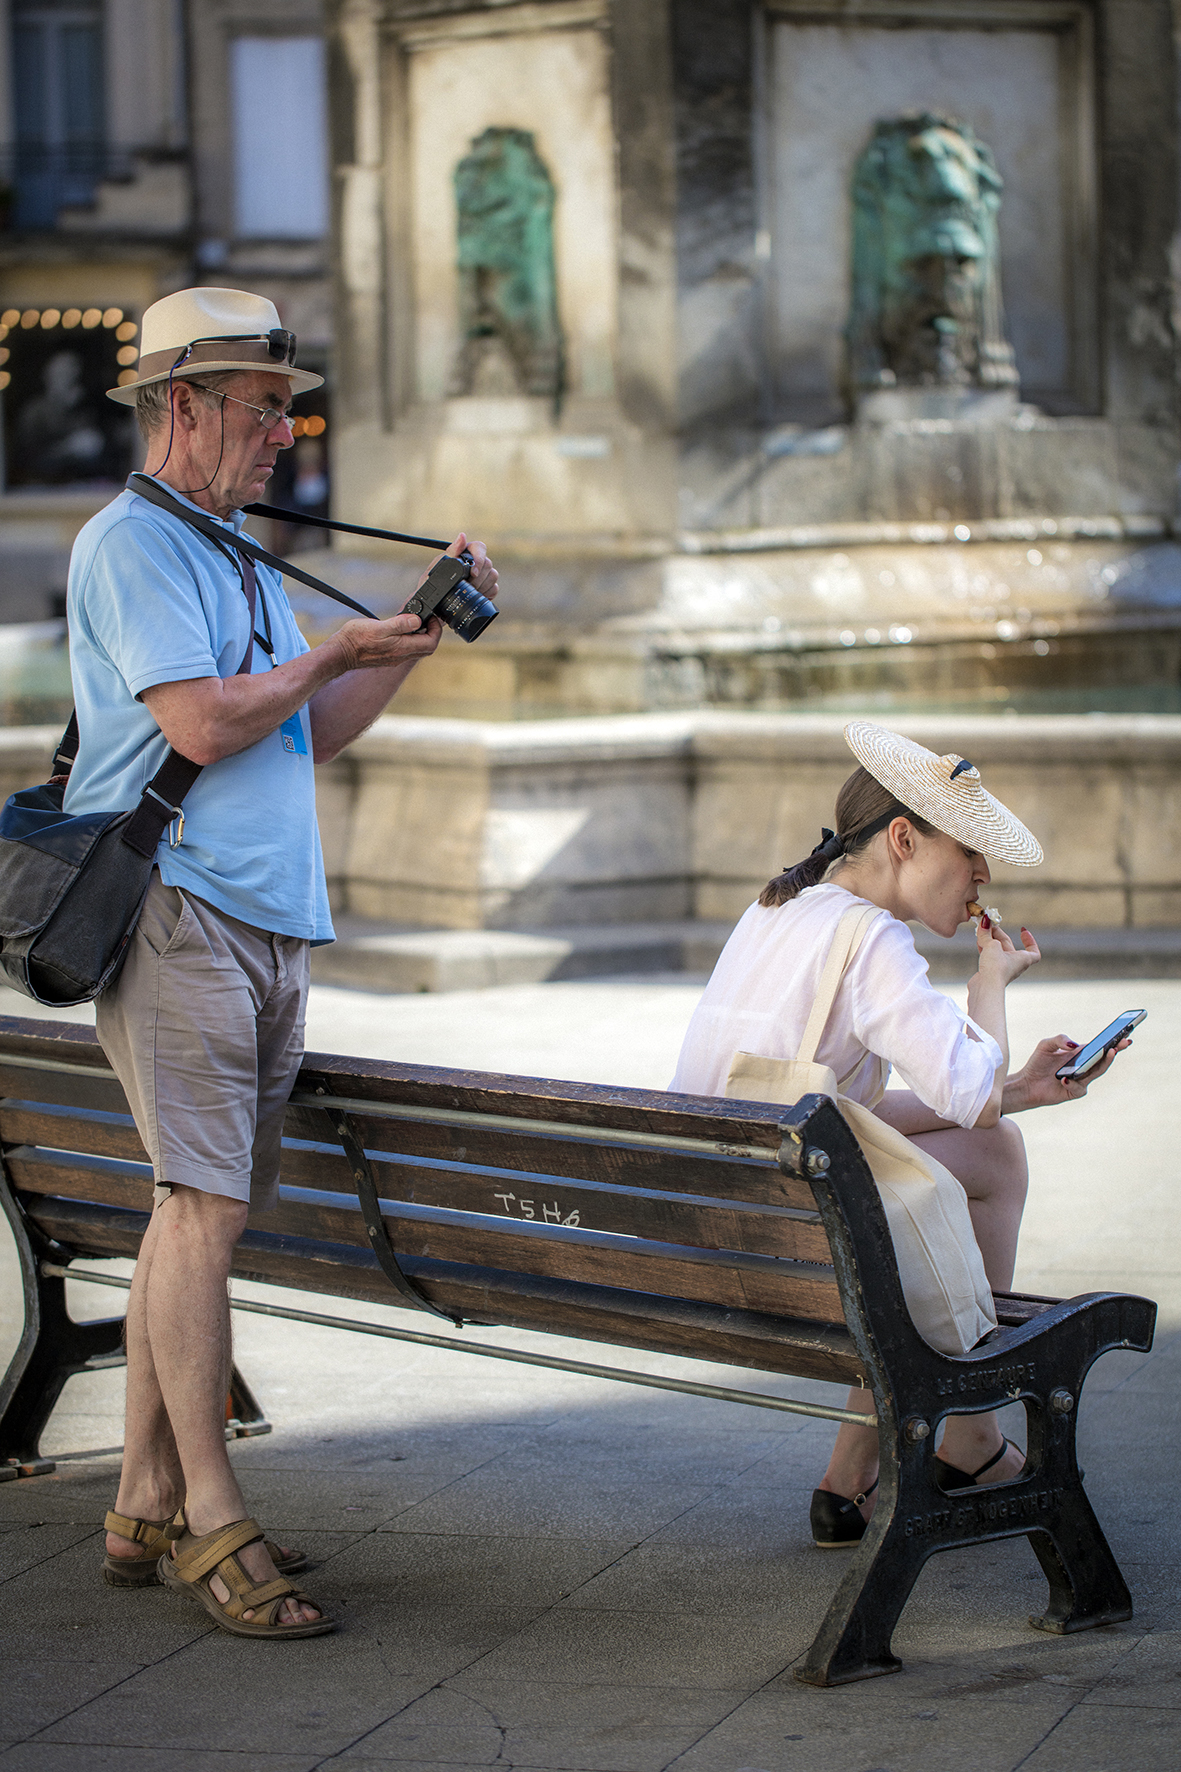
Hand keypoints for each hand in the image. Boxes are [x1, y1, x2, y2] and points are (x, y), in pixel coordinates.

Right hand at [329, 609, 441, 672]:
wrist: (340, 654)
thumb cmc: (356, 640)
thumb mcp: (379, 627)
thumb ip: (400, 624)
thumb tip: (417, 620)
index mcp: (402, 648)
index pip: (430, 643)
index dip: (436, 630)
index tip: (432, 617)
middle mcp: (401, 656)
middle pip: (427, 648)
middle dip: (432, 633)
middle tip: (428, 618)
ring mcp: (395, 657)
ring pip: (417, 649)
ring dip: (421, 635)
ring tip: (415, 620)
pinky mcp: (388, 657)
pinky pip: (406, 649)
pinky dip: (410, 638)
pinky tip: (401, 629)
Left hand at [409, 531, 498, 610]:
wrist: (432, 607)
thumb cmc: (430, 585)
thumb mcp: (437, 567)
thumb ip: (452, 551)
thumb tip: (462, 535)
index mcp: (462, 554)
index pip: (479, 547)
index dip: (479, 558)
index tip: (473, 573)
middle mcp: (473, 562)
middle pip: (487, 563)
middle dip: (478, 578)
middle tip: (467, 586)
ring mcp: (481, 575)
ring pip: (493, 575)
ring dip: (481, 586)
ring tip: (469, 591)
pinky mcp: (486, 588)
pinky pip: (494, 588)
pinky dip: (486, 593)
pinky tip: (475, 596)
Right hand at [974, 917, 1039, 987]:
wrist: (986, 987)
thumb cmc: (996, 968)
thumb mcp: (992, 945)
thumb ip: (987, 934)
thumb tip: (984, 922)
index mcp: (1023, 959)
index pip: (1034, 952)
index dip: (1030, 941)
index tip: (1023, 931)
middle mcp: (1014, 964)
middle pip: (1008, 945)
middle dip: (998, 933)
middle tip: (989, 923)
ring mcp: (1002, 969)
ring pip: (997, 950)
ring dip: (990, 939)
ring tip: (981, 930)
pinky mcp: (990, 972)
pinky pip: (989, 956)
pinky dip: (985, 947)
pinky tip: (978, 940)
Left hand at [1004, 1032, 1131, 1111]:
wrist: (1027, 1084)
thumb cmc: (1037, 1064)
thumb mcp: (1046, 1045)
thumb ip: (1059, 1039)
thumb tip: (1074, 1044)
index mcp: (1080, 1054)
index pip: (1099, 1047)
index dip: (1113, 1041)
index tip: (1125, 1033)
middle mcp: (1084, 1067)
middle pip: (1104, 1059)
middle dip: (1116, 1050)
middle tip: (1125, 1042)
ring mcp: (1081, 1080)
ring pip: (1097, 1071)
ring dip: (1105, 1062)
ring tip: (1109, 1052)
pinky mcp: (1074, 1092)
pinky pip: (1079, 1087)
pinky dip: (1073, 1082)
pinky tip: (1064, 1078)